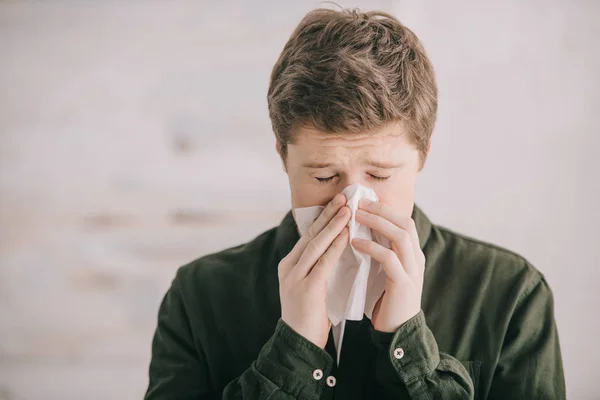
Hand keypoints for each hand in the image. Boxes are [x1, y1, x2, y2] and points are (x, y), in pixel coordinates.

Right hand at [278, 193, 350, 347]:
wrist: (299, 343)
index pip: (308, 236)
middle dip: (328, 214)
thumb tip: (337, 248)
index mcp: (289, 265)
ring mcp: (295, 277)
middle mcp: (289, 267)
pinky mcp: (306, 287)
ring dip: (333, 225)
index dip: (324, 219)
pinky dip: (336, 246)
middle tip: (343, 197)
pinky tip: (346, 235)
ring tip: (347, 209)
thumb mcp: (312, 286)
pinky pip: (323, 262)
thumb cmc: (310, 316)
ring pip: (316, 244)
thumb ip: (319, 267)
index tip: (338, 203)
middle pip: (311, 234)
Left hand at [352, 200, 424, 332]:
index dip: (386, 208)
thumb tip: (362, 231)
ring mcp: (412, 271)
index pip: (404, 222)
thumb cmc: (386, 301)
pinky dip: (371, 247)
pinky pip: (388, 258)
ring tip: (356, 216)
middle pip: (404, 223)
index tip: (365, 199)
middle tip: (359, 202)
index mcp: (413, 254)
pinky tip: (355, 243)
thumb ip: (381, 253)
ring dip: (377, 223)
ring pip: (400, 236)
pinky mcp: (403, 284)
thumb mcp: (385, 271)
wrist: (397, 333)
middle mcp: (416, 259)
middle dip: (382, 210)